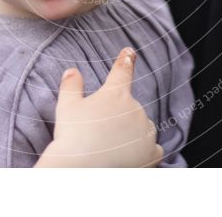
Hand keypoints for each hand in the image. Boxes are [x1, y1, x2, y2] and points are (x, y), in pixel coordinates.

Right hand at [35, 48, 163, 167]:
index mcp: (115, 94)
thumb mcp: (66, 107)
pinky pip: (154, 148)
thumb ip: (71, 86)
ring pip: (142, 127)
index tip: (129, 52)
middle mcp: (135, 109)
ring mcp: (145, 131)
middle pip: (129, 107)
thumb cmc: (73, 137)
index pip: (122, 71)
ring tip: (112, 147)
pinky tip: (132, 157)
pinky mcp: (152, 153)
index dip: (125, 59)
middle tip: (99, 131)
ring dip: (133, 132)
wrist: (82, 171)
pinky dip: (146, 151)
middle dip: (118, 116)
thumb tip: (72, 71)